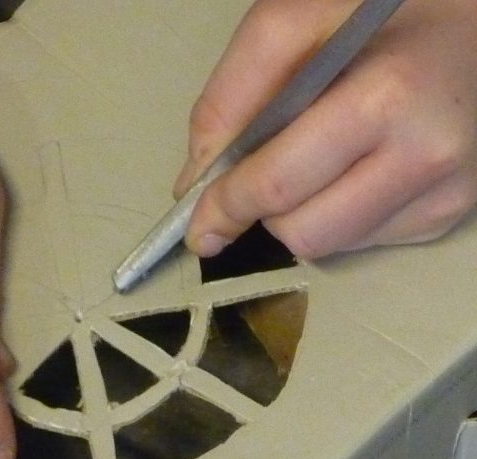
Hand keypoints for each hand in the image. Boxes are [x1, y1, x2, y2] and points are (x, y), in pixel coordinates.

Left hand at [175, 0, 476, 258]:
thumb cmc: (386, 9)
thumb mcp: (297, 20)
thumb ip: (232, 93)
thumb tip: (195, 180)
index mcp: (384, 100)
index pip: (279, 186)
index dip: (227, 208)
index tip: (198, 224)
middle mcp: (425, 155)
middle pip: (302, 232)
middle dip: (262, 211)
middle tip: (252, 178)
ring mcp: (446, 190)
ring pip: (330, 245)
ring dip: (300, 215)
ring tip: (311, 158)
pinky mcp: (453, 211)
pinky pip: (365, 241)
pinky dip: (340, 214)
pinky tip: (353, 166)